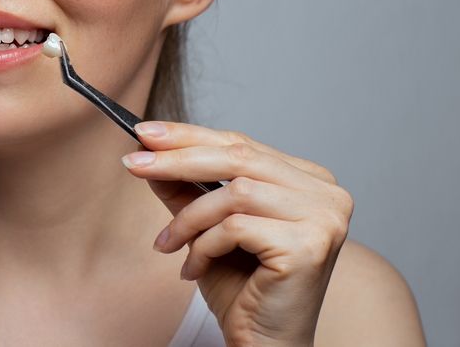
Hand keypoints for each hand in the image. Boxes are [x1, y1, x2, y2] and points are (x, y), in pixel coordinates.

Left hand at [122, 122, 353, 346]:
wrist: (263, 345)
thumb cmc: (242, 289)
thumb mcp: (205, 227)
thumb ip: (184, 188)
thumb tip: (148, 151)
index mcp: (307, 179)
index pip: (241, 144)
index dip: (189, 136)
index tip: (144, 133)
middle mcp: (325, 193)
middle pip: (238, 157)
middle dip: (177, 159)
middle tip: (133, 164)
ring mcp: (324, 217)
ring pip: (235, 192)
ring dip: (189, 218)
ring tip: (168, 244)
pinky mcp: (310, 245)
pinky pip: (236, 226)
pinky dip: (204, 245)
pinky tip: (193, 267)